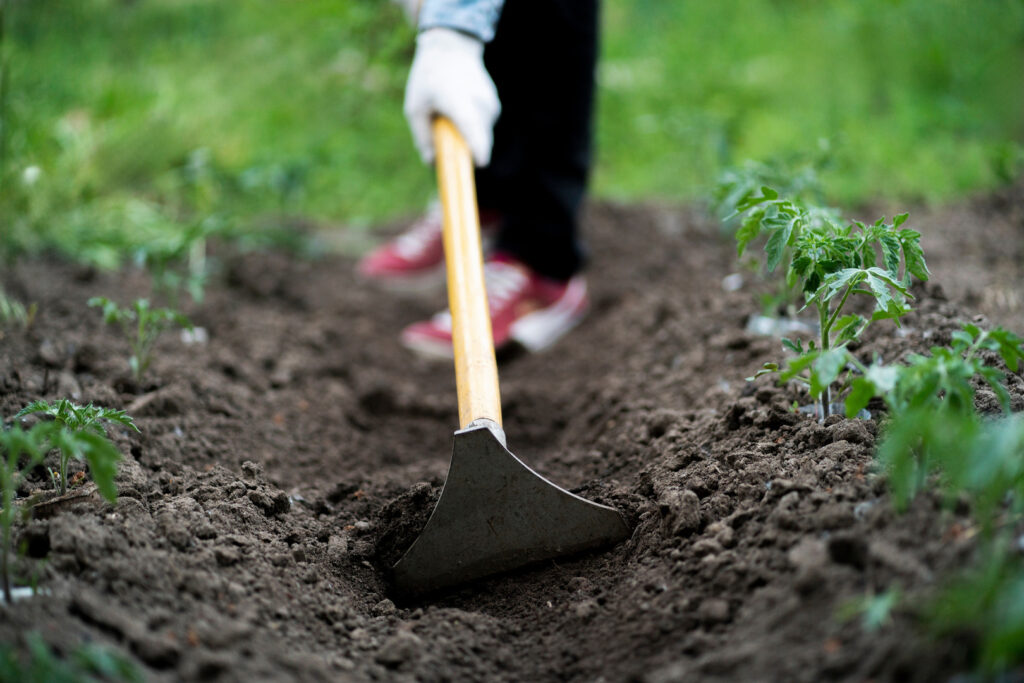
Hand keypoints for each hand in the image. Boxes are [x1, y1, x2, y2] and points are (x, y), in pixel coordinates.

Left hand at [404, 28, 500, 166]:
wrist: (451, 50)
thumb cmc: (428, 79)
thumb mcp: (415, 107)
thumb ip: (422, 136)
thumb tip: (432, 162)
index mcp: (457, 100)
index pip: (472, 127)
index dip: (478, 148)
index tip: (479, 164)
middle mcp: (478, 101)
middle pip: (480, 140)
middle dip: (465, 150)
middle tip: (446, 141)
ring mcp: (489, 103)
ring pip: (482, 136)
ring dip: (467, 137)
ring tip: (451, 117)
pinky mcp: (494, 106)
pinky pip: (483, 128)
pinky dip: (472, 128)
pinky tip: (461, 110)